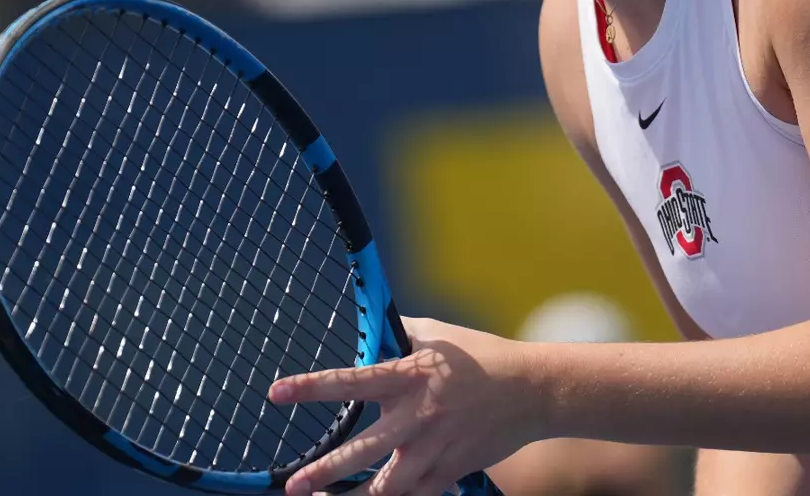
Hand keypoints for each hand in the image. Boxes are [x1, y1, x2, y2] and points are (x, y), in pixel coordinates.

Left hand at [270, 317, 547, 495]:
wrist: (533, 391)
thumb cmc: (482, 356)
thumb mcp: (440, 335)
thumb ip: (402, 335)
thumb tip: (373, 330)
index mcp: (412, 376)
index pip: (352, 382)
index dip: (312, 387)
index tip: (276, 392)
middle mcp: (419, 416)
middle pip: (363, 450)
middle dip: (326, 470)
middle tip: (294, 485)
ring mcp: (435, 449)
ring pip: (387, 488)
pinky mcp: (450, 471)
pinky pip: (415, 495)